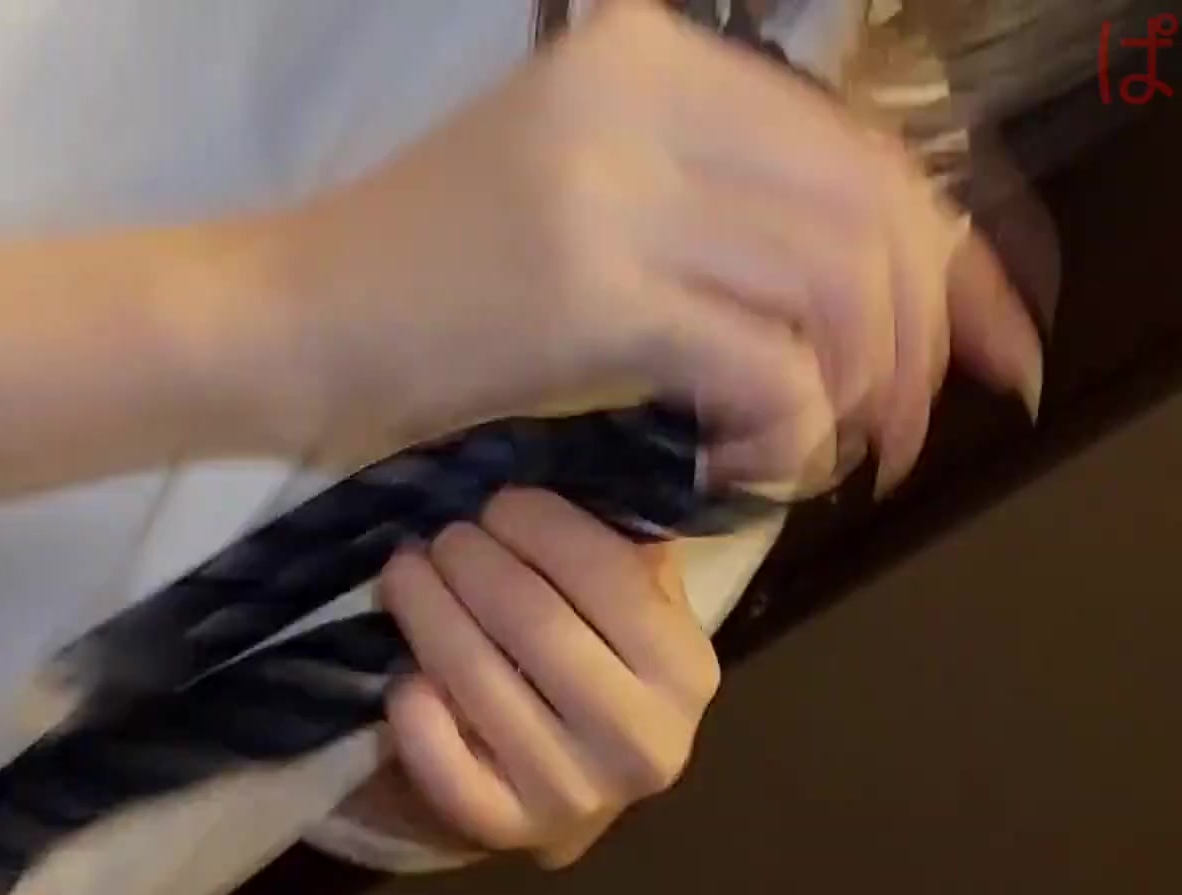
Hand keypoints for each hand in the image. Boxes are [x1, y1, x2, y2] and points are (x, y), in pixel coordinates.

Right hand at [272, 0, 1041, 492]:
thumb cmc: (430, 270)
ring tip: (814, 451)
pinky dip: (782, 428)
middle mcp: (645, 91)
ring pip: (834, 288)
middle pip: (871, 213)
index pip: (858, 147)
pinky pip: (763, 362)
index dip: (951, 256)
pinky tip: (738, 462)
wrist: (289, 317)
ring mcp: (615, 185)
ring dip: (854, 394)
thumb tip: (891, 276)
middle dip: (923, 338)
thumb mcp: (587, 184)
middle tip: (900, 431)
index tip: (984, 345)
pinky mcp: (588, 289)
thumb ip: (721, 199)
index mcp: (650, 53)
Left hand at [363, 489, 719, 865]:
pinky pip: (442, 765)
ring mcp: (573, 793)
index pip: (608, 574)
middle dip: (472, 561)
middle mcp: (643, 742)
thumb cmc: (599, 663)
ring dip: (427, 612)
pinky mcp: (505, 829)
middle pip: (532, 622)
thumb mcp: (635, 603)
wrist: (573, 781)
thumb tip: (601, 454)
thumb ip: (626, 538)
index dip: (541, 524)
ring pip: (476, 680)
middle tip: (440, 534)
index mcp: (686, 671)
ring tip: (403, 572)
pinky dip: (414, 714)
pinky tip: (403, 675)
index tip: (499, 501)